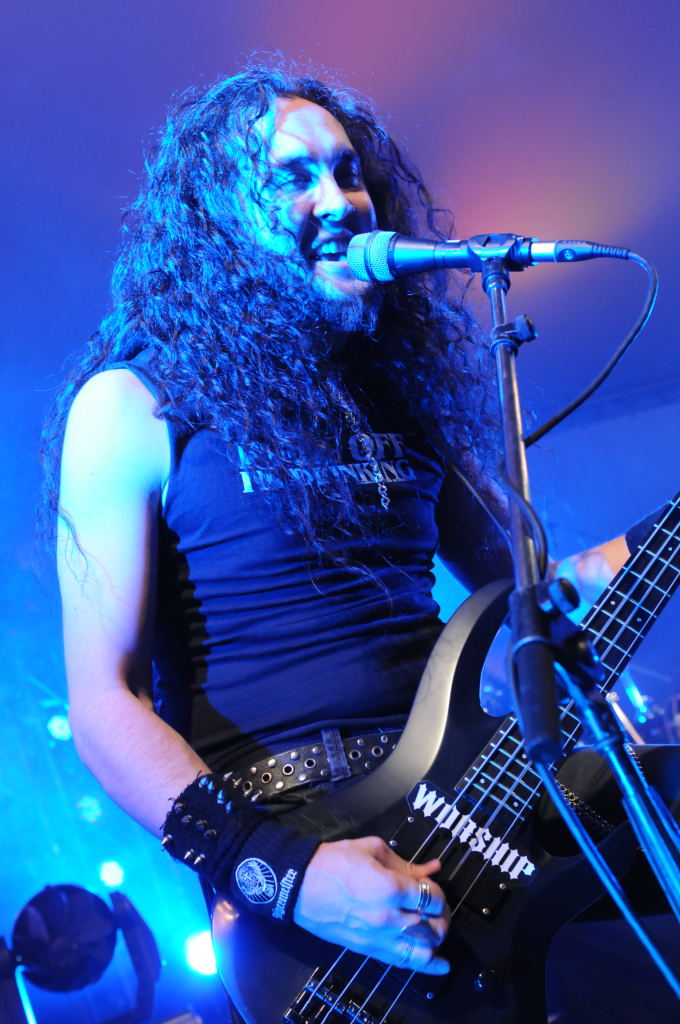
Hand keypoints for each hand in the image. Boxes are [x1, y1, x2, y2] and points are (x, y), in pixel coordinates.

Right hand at [293, 836, 449, 974]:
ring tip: (434, 929)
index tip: (431, 888)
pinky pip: (404, 962)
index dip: (438, 893)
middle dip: (440, 916)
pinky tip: (440, 963)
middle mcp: (388, 917)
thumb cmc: (333, 862)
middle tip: (436, 908)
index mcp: (390, 888)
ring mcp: (379, 937)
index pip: (432, 898)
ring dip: (435, 939)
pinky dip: (427, 965)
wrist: (299, 886)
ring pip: (423, 949)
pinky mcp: (368, 950)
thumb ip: (406, 863)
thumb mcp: (372, 850)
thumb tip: (432, 869)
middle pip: (432, 925)